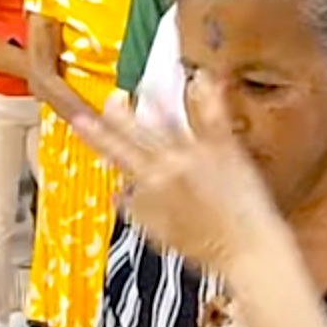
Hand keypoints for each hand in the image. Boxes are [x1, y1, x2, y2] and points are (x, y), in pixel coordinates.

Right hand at [71, 88, 285, 274]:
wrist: (247, 250)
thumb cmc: (206, 247)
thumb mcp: (159, 233)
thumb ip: (135, 209)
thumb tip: (116, 193)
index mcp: (151, 183)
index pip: (115, 153)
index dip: (95, 135)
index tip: (79, 119)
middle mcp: (170, 163)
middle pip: (138, 132)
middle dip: (120, 114)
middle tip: (109, 97)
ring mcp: (198, 151)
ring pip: (169, 120)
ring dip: (154, 99)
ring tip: (142, 82)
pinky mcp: (226, 147)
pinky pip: (212, 115)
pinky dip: (206, 95)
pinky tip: (200, 77)